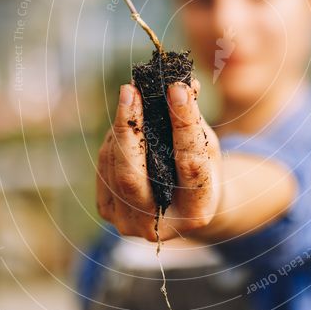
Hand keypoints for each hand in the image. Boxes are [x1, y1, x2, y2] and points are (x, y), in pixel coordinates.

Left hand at [95, 78, 222, 241]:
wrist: (184, 207)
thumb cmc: (201, 171)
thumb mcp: (206, 147)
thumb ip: (193, 121)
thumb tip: (186, 83)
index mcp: (196, 212)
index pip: (188, 163)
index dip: (183, 124)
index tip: (177, 88)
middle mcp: (159, 225)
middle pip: (132, 176)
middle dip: (129, 128)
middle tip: (130, 90)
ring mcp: (129, 222)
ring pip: (114, 167)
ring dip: (120, 128)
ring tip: (131, 98)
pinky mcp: (108, 211)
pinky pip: (103, 169)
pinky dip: (113, 141)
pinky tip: (124, 124)